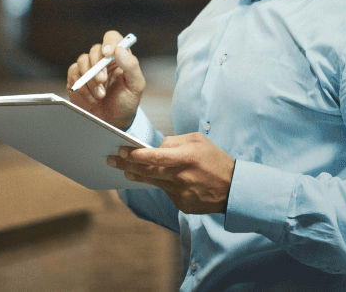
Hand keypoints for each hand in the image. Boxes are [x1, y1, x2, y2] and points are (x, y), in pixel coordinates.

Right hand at [67, 31, 143, 129]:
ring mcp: (89, 69)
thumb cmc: (126, 103)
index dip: (109, 42)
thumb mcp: (136, 86)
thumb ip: (131, 66)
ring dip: (90, 79)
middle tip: (102, 81)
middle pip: (95, 49)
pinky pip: (74, 75)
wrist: (112, 123)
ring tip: (100, 95)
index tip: (107, 53)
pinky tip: (92, 99)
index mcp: (119, 58)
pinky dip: (82, 88)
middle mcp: (103, 60)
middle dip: (97, 65)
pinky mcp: (77, 79)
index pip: (113, 38)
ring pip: (82, 61)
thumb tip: (120, 49)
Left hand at [108, 133, 235, 213]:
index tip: (122, 150)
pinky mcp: (182, 204)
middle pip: (148, 171)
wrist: (233, 188)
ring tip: (126, 170)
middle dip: (127, 165)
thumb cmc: (215, 160)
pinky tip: (159, 180)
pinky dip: (161, 185)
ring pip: (153, 182)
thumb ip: (175, 142)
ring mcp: (181, 192)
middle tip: (112, 160)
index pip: (155, 156)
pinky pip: (166, 192)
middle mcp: (181, 176)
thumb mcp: (198, 141)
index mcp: (186, 158)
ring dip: (137, 175)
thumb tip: (156, 147)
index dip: (136, 155)